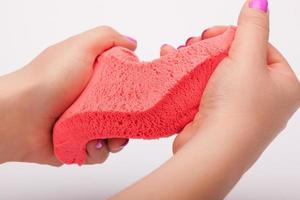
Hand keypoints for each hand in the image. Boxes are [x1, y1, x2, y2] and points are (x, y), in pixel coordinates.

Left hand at [0, 26, 136, 165]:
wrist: (17, 115)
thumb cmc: (48, 79)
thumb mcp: (80, 47)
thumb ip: (108, 38)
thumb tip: (132, 43)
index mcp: (94, 79)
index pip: (125, 87)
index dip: (134, 92)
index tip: (137, 96)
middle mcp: (91, 102)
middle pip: (122, 114)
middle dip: (127, 121)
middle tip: (123, 122)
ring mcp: (84, 125)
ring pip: (114, 137)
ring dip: (114, 140)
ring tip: (103, 136)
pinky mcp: (77, 145)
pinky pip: (98, 153)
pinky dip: (97, 151)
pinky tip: (89, 143)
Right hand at [161, 3, 299, 153]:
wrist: (212, 151)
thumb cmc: (237, 108)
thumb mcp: (248, 58)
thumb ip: (253, 27)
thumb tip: (259, 3)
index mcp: (284, 86)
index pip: (261, 48)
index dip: (236, 36)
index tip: (212, 33)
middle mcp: (264, 100)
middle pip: (237, 61)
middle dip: (211, 49)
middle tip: (194, 43)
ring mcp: (239, 111)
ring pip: (218, 76)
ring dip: (197, 62)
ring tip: (179, 52)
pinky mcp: (217, 118)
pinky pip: (205, 90)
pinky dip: (191, 79)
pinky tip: (175, 66)